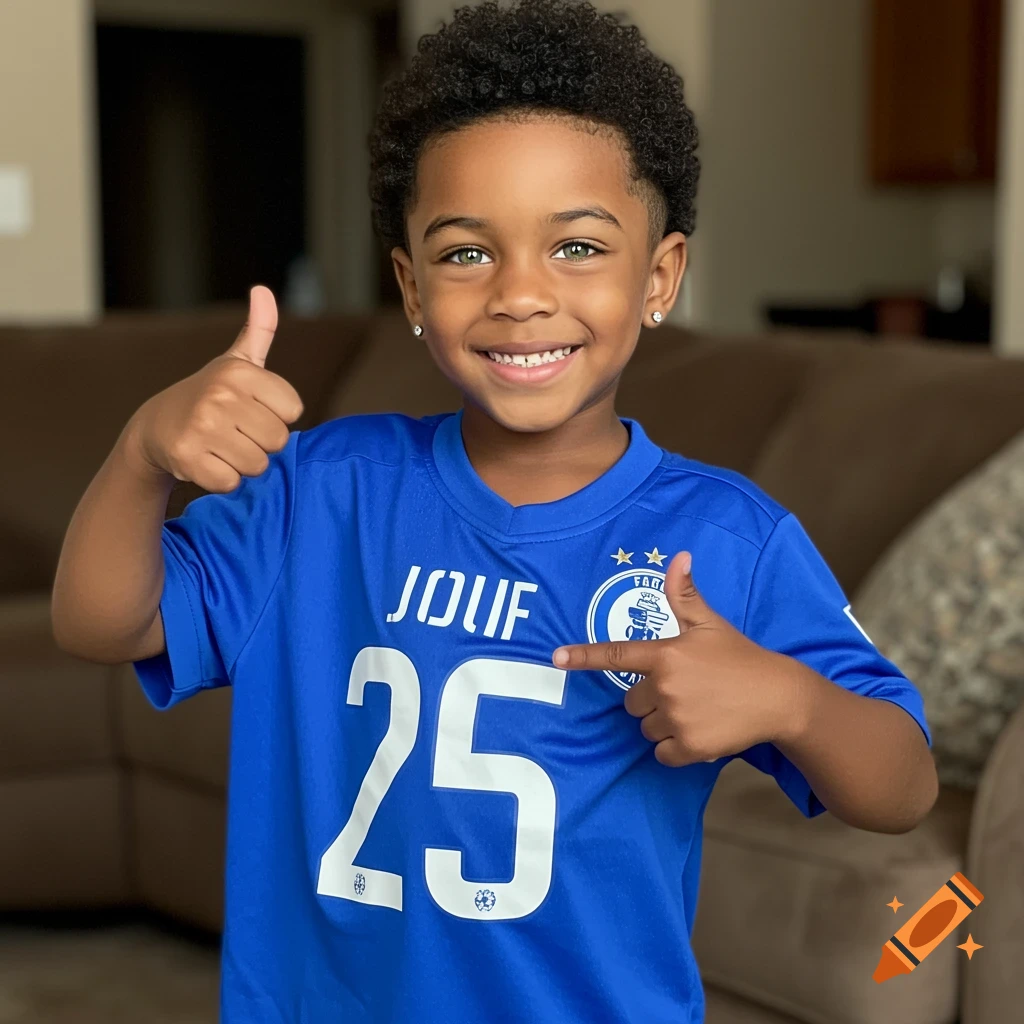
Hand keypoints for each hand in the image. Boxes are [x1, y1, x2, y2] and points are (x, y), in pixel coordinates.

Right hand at [125, 285, 303, 492]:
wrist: (155, 427)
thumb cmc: (210, 395)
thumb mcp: (235, 361)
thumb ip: (258, 330)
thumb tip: (263, 291)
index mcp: (239, 372)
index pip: (294, 410)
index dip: (276, 417)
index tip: (253, 411)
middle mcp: (220, 394)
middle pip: (278, 440)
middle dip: (261, 444)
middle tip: (236, 433)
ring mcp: (202, 425)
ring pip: (258, 464)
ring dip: (244, 464)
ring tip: (222, 447)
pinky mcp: (187, 457)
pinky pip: (232, 482)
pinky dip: (223, 480)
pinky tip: (208, 462)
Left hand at [553, 552, 802, 766]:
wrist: (779, 697)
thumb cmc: (740, 656)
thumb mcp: (711, 623)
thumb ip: (685, 595)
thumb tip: (679, 556)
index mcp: (666, 654)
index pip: (617, 654)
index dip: (584, 657)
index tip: (557, 658)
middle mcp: (666, 686)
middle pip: (632, 702)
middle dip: (651, 699)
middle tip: (686, 690)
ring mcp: (678, 718)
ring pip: (647, 728)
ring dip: (664, 723)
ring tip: (697, 709)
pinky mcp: (691, 747)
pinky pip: (663, 753)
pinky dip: (676, 748)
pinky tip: (700, 730)